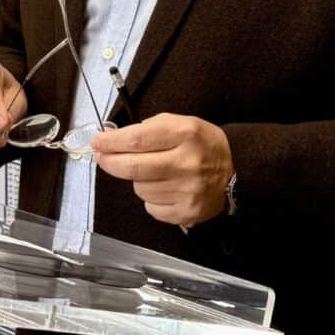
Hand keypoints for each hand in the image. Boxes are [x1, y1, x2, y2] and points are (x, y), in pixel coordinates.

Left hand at [92, 114, 232, 230]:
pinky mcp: (187, 212)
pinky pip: (151, 207)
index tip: (97, 142)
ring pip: (139, 188)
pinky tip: (165, 189)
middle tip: (103, 157)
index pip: (137, 139)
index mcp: (185, 134)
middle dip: (110, 162)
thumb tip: (113, 140)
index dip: (111, 142)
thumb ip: (149, 128)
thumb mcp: (181, 123)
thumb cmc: (201, 144)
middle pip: (133, 167)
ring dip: (138, 180)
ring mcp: (188, 191)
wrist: (236, 171)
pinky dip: (151, 199)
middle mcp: (187, 163)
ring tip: (155, 173)